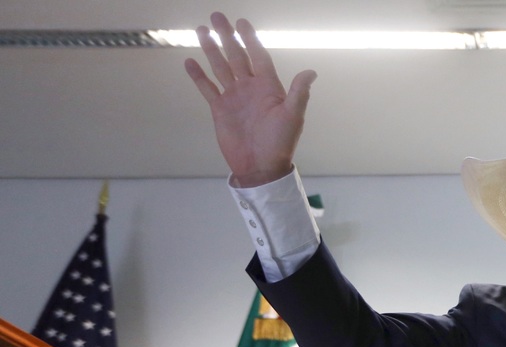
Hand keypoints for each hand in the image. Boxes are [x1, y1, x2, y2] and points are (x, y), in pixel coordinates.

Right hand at [184, 12, 316, 186]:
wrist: (261, 167)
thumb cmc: (280, 144)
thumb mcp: (292, 117)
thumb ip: (298, 93)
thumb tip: (311, 72)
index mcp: (268, 87)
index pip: (258, 56)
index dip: (250, 39)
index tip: (242, 22)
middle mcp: (250, 88)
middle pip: (237, 56)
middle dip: (227, 36)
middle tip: (217, 16)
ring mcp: (234, 97)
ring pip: (220, 67)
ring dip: (211, 49)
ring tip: (202, 30)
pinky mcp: (220, 109)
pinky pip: (208, 88)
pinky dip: (199, 76)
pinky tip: (190, 61)